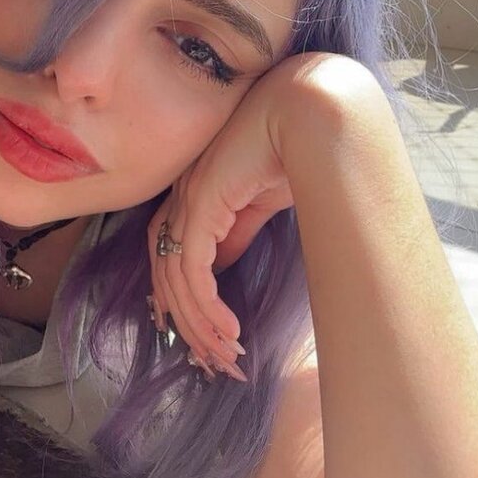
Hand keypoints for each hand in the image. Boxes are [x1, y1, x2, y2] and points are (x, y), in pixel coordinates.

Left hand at [147, 51, 358, 378]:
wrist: (309, 113)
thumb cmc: (292, 147)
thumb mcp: (257, 201)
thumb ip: (234, 232)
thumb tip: (220, 269)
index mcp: (191, 196)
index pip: (171, 261)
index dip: (182, 304)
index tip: (203, 341)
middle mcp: (180, 200)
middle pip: (167, 278)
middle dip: (190, 326)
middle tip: (216, 364)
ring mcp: (187, 201)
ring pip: (178, 281)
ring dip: (203, 325)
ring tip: (230, 357)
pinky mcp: (201, 206)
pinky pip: (194, 270)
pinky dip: (207, 306)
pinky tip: (230, 331)